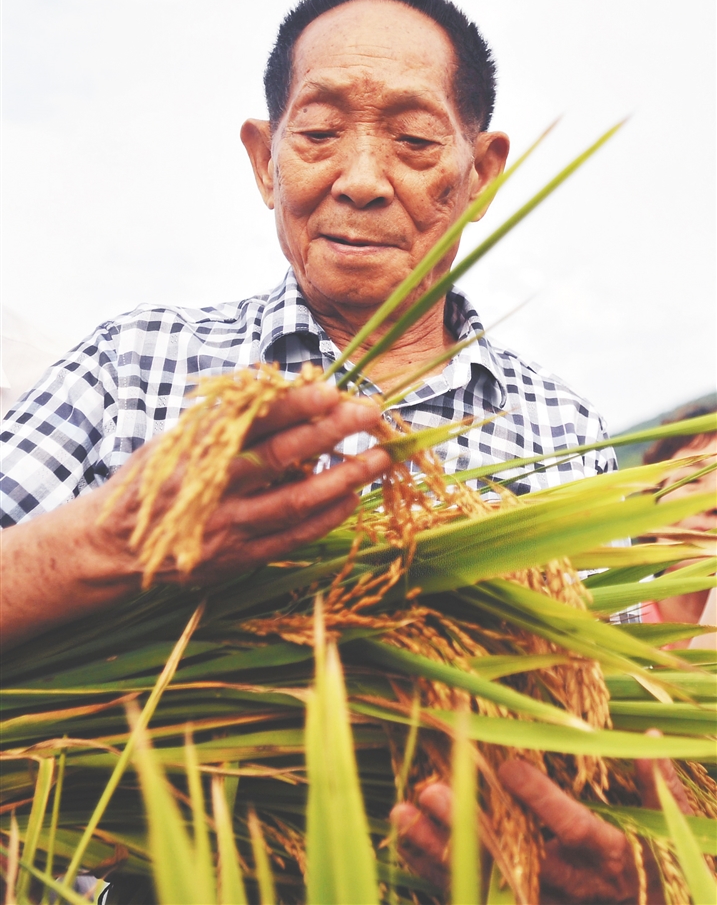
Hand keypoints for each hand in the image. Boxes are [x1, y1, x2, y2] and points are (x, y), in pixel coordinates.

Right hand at [1, 384, 388, 643]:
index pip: (252, 421)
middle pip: (280, 457)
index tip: (332, 388)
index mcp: (194, 450)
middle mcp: (211, 488)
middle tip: (369, 413)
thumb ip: (223, 418)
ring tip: (378, 458)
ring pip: (294, 501)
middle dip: (330, 432)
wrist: (115, 546)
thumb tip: (277, 385)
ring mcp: (226, 527)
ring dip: (342, 478)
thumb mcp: (176, 439)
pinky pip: (292, 537)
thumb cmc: (154, 480)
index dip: (294, 404)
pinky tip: (353, 498)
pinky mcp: (237, 558)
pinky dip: (326, 518)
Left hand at [391, 752, 690, 903]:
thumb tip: (646, 735)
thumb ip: (659, 788)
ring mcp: (542, 904)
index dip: (543, 801)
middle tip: (430, 789)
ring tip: (402, 812)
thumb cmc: (662, 874)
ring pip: (484, 880)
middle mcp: (572, 888)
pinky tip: (406, 844)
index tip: (509, 768)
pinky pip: (474, 897)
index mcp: (610, 859)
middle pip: (514, 857)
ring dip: (439, 850)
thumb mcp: (671, 834)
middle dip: (469, 825)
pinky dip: (436, 873)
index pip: (574, 830)